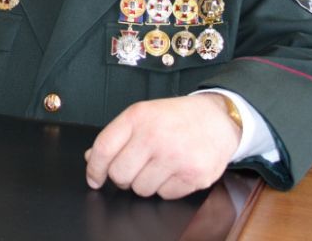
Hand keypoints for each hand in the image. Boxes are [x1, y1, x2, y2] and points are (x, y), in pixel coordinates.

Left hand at [84, 94, 240, 198]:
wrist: (219, 119)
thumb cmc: (177, 117)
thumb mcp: (143, 115)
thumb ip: (116, 136)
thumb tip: (92, 159)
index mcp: (138, 117)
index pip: (103, 149)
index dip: (94, 168)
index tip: (94, 177)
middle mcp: (155, 136)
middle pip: (119, 175)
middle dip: (122, 176)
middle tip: (133, 168)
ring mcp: (175, 157)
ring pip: (141, 189)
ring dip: (145, 182)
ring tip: (159, 164)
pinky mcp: (193, 176)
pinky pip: (165, 195)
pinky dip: (166, 187)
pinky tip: (175, 170)